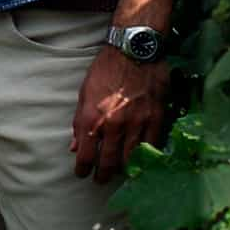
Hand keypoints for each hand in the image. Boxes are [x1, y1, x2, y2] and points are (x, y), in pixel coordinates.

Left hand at [73, 45, 174, 179]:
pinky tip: (141, 161)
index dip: (83, 169)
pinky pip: (151, 147)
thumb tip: (74, 147)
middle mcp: (113, 125)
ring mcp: (136, 124)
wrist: (135, 50)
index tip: (82, 173)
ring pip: (130, 159)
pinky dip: (145, 158)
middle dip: (102, 175)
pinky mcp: (155, 119)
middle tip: (100, 180)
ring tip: (119, 173)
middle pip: (107, 163)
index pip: (85, 156)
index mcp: (91, 118)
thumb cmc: (106, 69)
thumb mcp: (84, 93)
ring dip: (123, 170)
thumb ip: (79, 122)